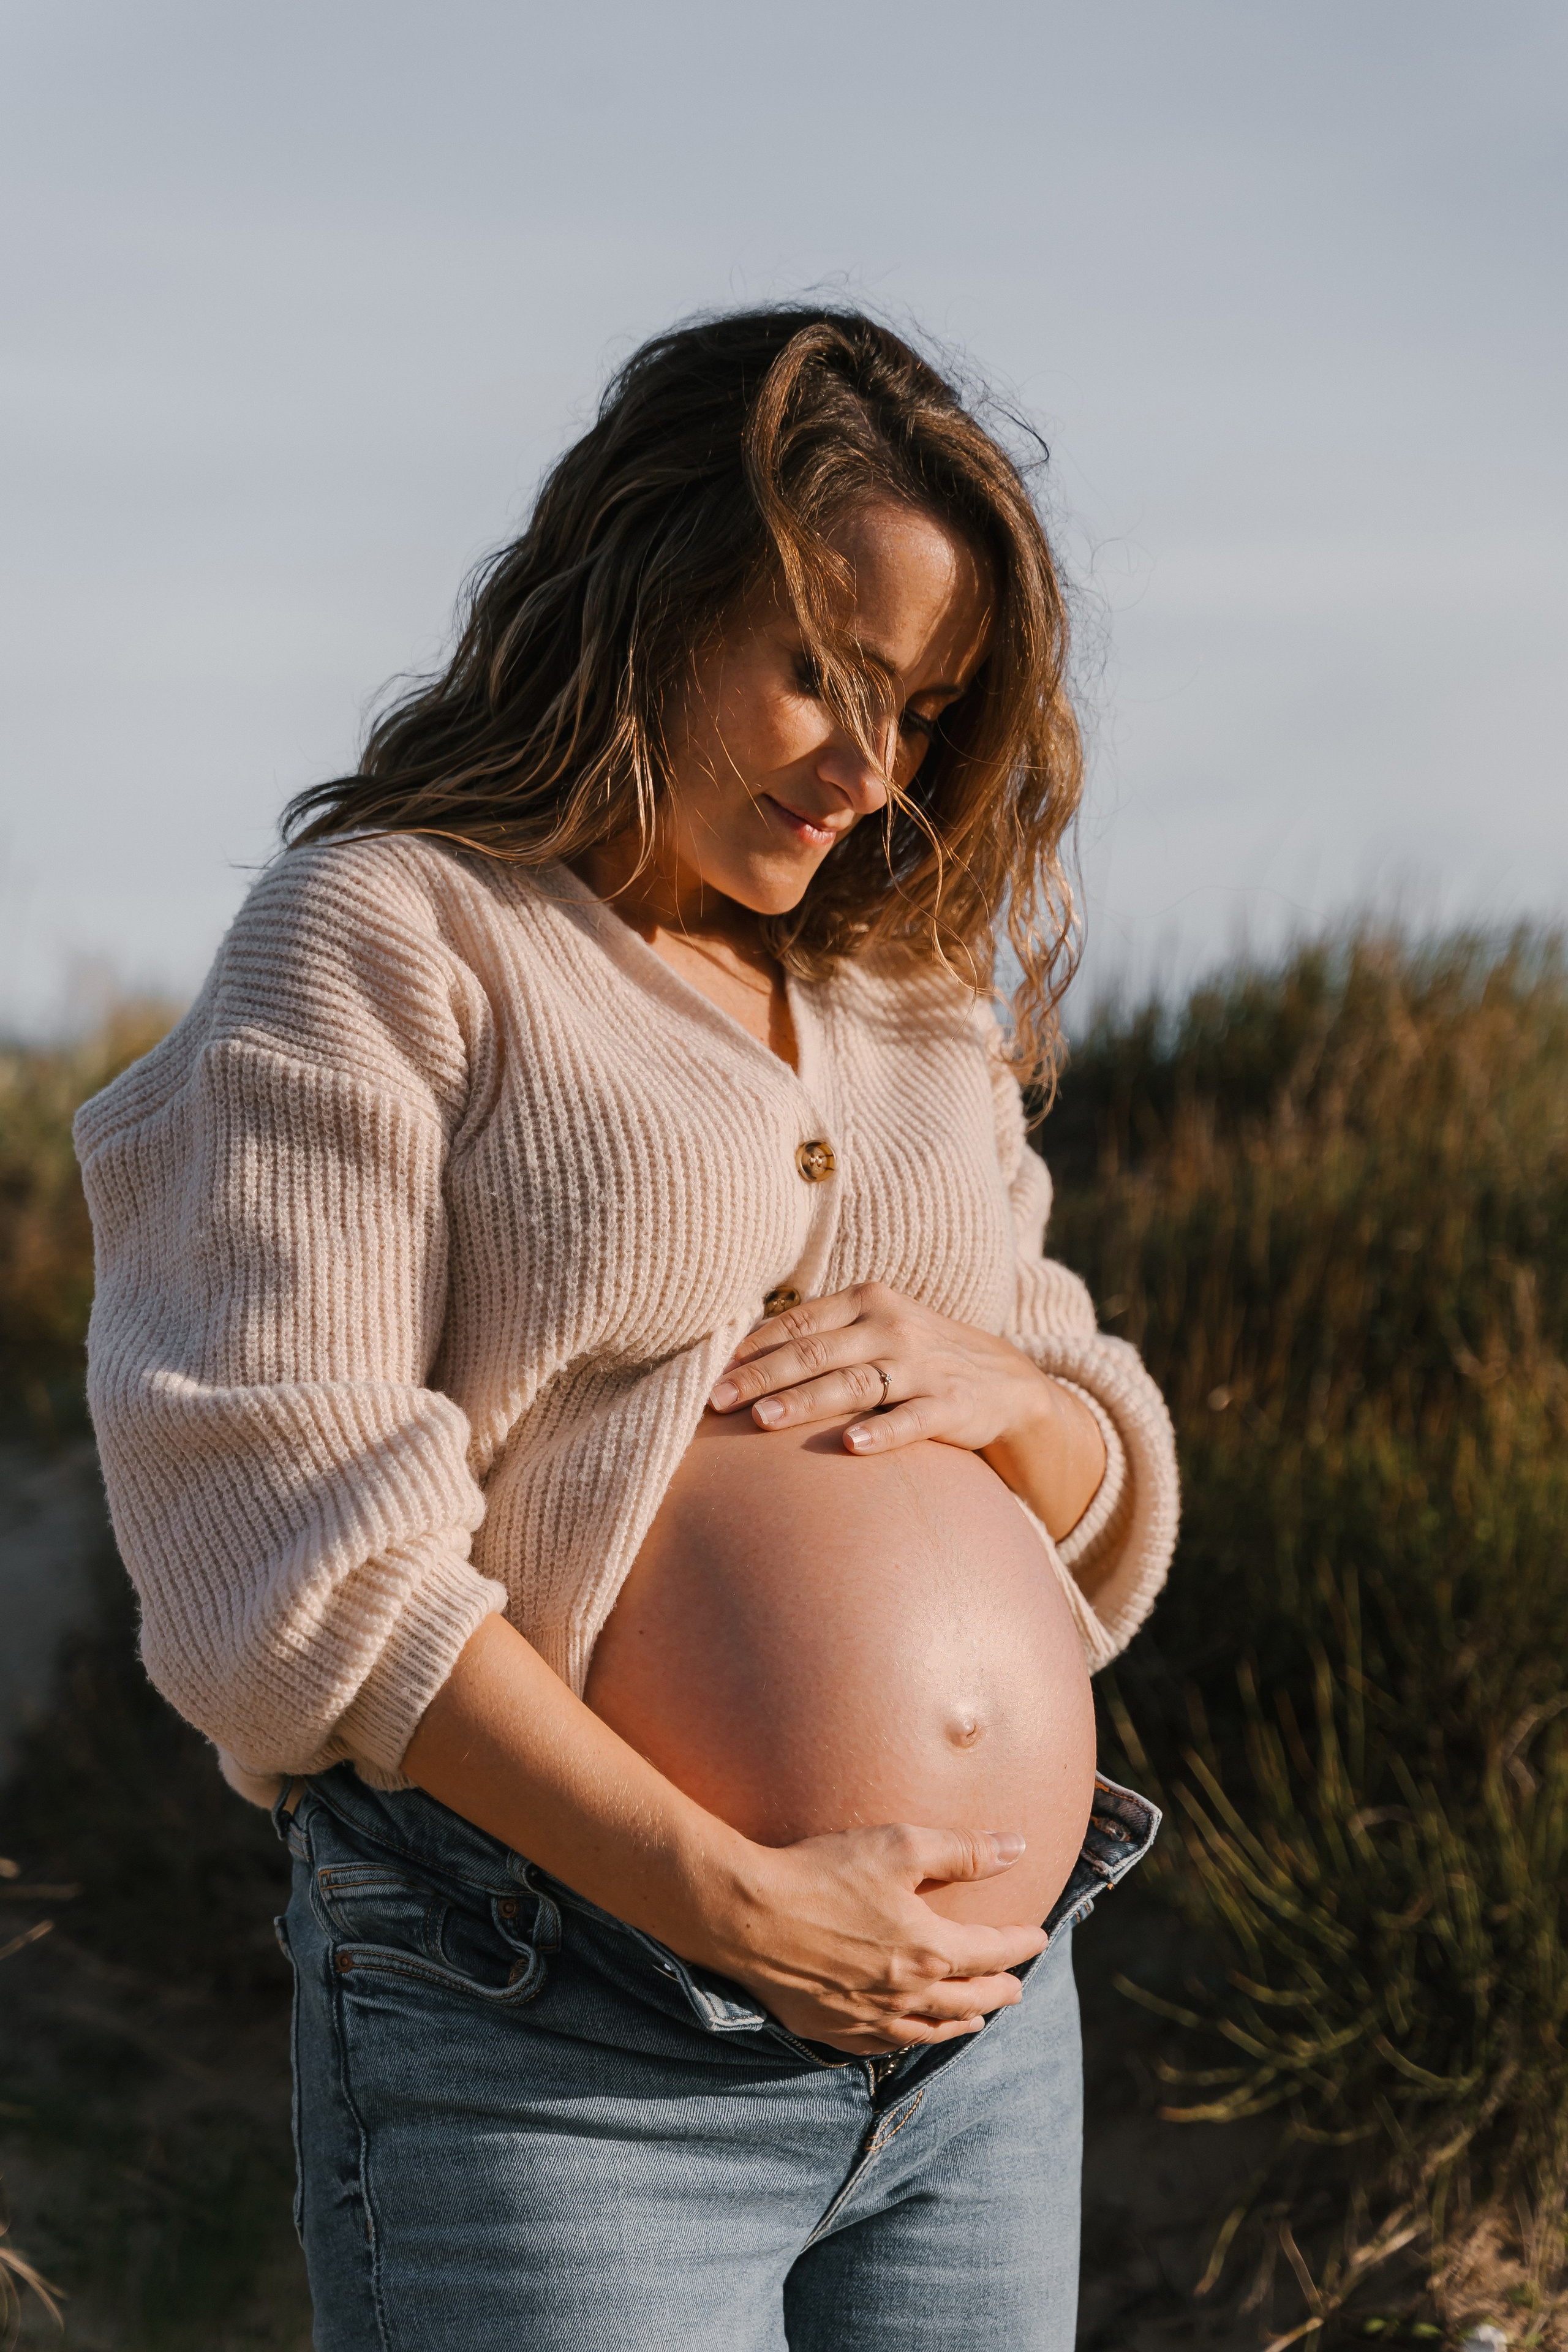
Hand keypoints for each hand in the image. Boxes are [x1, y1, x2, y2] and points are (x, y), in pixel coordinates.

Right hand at [701, 1821, 1046, 2053]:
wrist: (746, 1914)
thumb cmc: (822, 1872)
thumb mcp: (899, 1846)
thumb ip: (964, 1850)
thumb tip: (1019, 1848)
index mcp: (930, 1950)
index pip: (993, 1952)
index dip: (1020, 1944)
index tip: (1038, 1937)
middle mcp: (907, 1993)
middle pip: (969, 1999)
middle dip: (999, 1991)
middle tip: (1016, 1987)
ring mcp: (868, 2017)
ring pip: (930, 2030)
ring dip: (961, 2022)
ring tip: (977, 2019)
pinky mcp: (832, 2029)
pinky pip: (884, 2045)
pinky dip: (910, 2040)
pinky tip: (910, 2034)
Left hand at [707, 1282, 1105, 1537]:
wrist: (1004, 1382)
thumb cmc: (918, 1355)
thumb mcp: (876, 1328)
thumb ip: (823, 1334)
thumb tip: (744, 1354)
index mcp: (868, 1300)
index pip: (799, 1321)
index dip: (755, 1346)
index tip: (715, 1371)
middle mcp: (892, 1327)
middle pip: (815, 1352)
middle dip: (762, 1377)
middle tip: (719, 1401)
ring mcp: (922, 1365)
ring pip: (853, 1383)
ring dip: (805, 1401)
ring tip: (763, 1421)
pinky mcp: (951, 1404)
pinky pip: (910, 1420)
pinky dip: (881, 1432)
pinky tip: (850, 1446)